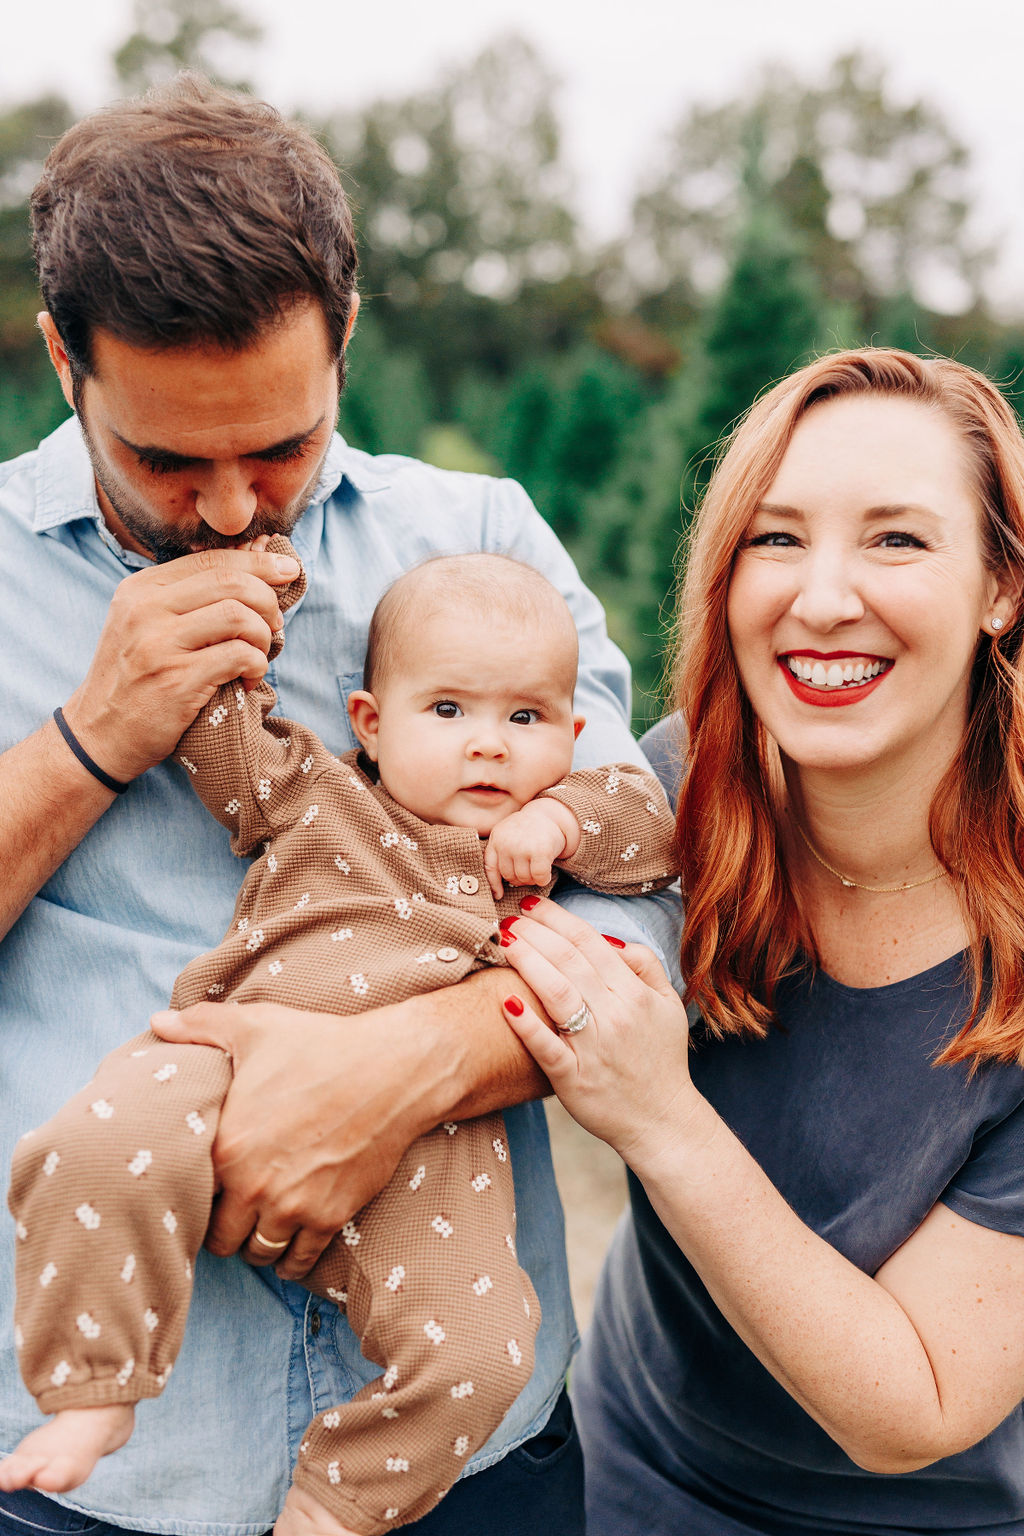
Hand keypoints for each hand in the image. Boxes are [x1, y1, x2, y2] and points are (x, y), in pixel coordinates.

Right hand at [61, 546, 299, 781]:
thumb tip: (253, 565)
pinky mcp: (176, 681)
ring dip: (263, 636)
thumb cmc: (137, 678)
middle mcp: (145, 610)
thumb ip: (189, 599)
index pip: (212, 560)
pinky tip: (250, 680)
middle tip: (276, 625)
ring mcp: (159, 645)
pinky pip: (239, 656)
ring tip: (259, 656)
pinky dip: (257, 666)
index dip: (258, 562)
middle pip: (230, 582)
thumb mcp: (147, 625)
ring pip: (239, 616)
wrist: (100, 733)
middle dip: (268, 600)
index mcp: (141, 589)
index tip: (288, 571)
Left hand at [150, 999, 439, 1278]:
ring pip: (257, 1253)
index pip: (189, 1195)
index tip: (204, 1186)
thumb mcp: (255, 1026)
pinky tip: (289, 1246)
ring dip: (255, 1244)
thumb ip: (199, 1027)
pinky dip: (291, 1260)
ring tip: (258, 1227)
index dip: (192, 1192)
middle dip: (223, 1226)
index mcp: (226, 1146)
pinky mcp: (330, 1217)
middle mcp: (253, 1185)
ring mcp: (293, 1206)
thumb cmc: (321, 1044)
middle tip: (231, 1212)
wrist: (392, 1069)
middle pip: (219, 1237)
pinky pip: (299, 1262)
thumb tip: (156, 1022)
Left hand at [483, 799, 578, 898]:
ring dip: (533, 879)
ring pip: (524, 878)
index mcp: (496, 838)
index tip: (499, 895)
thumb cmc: (527, 829)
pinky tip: (546, 873)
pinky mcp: (540, 851)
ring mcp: (522, 847)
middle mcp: (506, 842)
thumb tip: (498, 891)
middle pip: (509, 876)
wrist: (549, 814)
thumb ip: (501, 854)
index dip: (494, 884)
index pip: (490, 867)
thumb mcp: (508, 835)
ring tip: (537, 869)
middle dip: (520, 879)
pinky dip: (543, 879)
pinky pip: (539, 877)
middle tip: (529, 871)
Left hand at [498, 897, 694, 1165]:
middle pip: (569, 961)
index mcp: (634, 994)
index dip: (559, 919)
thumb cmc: (660, 1059)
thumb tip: (610, 940)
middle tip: (509, 915)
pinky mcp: (573, 1078)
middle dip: (537, 933)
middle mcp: (615, 1015)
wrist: (663, 1121)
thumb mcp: (668, 1005)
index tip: (533, 904)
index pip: (590, 943)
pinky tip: (506, 1001)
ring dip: (528, 963)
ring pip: (557, 994)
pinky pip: (547, 1047)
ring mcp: (593, 1048)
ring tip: (505, 941)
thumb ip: (645, 966)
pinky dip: (527, 1024)